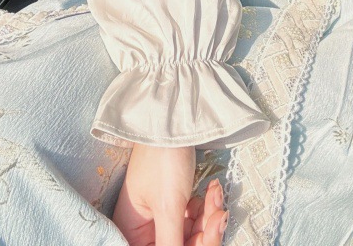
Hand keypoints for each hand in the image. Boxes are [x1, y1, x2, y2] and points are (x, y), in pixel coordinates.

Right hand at [112, 143, 228, 245]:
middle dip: (204, 235)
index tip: (203, 239)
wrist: (174, 119)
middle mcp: (143, 228)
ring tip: (216, 195)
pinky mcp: (175, 203)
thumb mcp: (169, 207)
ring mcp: (160, 216)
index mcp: (132, 232)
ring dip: (209, 218)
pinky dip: (206, 207)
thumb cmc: (163, 160)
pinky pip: (194, 218)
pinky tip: (213, 190)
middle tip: (220, 215)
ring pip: (191, 235)